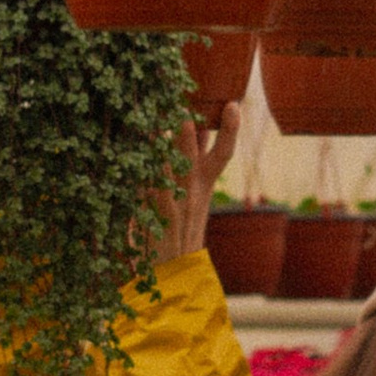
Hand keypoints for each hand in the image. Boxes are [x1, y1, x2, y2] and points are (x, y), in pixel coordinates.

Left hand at [157, 104, 241, 262]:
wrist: (176, 270)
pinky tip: (142, 168)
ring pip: (176, 176)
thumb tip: (185, 126)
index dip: (230, 129)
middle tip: (187, 116)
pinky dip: (150, 182)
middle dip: (196, 138)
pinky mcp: (162, 221)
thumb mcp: (190, 192)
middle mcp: (197, 192)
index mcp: (205, 183)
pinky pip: (157, 197)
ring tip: (160, 133)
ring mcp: (181, 207)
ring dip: (166, 158)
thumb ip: (187, 162)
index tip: (233, 104)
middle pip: (203, 161)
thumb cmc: (179, 224)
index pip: (223, 152)